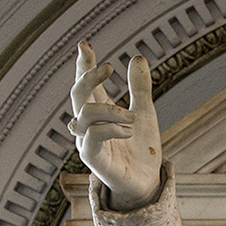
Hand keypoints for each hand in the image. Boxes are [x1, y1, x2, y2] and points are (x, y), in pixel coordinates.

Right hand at [68, 41, 162, 210]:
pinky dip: (110, 129)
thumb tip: (137, 58)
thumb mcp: (146, 113)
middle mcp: (88, 125)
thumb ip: (140, 88)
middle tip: (109, 67)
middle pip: (77, 95)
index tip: (85, 45)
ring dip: (110, 110)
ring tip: (133, 117)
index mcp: (99, 111)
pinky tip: (129, 130)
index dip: (82, 65)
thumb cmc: (141, 149)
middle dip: (88, 77)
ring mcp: (88, 142)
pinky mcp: (94, 160)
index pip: (85, 84)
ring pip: (84, 115)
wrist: (148, 180)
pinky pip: (91, 139)